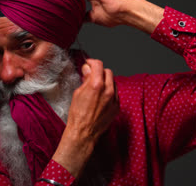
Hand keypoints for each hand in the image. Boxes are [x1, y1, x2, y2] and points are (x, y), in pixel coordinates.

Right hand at [51, 58, 118, 177]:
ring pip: (113, 82)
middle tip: (92, 75)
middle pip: (108, 72)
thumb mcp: (77, 93)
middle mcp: (108, 91)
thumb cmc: (78, 114)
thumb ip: (86, 79)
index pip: (99, 65)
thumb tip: (88, 69)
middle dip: (100, 71)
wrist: (84, 133)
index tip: (89, 64)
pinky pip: (115, 93)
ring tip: (96, 88)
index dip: (92, 62)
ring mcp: (114, 99)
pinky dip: (109, 92)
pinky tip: (101, 97)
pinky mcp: (117, 107)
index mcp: (96, 85)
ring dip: (106, 81)